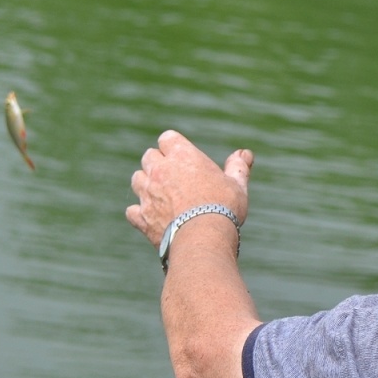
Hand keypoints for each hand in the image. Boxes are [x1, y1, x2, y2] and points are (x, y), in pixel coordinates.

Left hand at [126, 130, 253, 245]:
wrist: (203, 239)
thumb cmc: (224, 208)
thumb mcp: (237, 185)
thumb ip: (238, 167)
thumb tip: (245, 153)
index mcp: (183, 156)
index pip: (168, 138)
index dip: (173, 146)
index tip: (183, 158)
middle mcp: (160, 170)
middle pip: (149, 156)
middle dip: (157, 164)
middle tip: (173, 177)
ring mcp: (147, 193)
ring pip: (137, 179)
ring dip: (146, 185)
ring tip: (161, 196)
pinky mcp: (142, 217)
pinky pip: (132, 211)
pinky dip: (139, 214)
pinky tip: (151, 218)